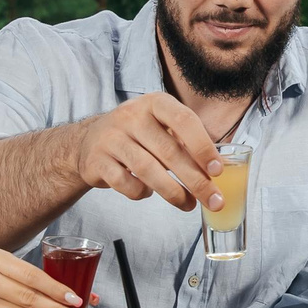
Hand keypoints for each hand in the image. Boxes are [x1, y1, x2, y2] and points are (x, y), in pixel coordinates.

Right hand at [73, 92, 225, 210]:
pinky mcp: (97, 161)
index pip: (184, 120)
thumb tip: (217, 169)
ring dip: (173, 192)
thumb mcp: (160, 125)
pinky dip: (142, 193)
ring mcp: (112, 138)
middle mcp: (132, 116)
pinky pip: (126, 183)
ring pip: (148, 170)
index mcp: (155, 103)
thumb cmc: (137, 134)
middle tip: (213, 200)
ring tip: (188, 204)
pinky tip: (149, 193)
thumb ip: (186, 141)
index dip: (203, 146)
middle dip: (196, 180)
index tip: (217, 170)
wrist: (90, 141)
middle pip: (169, 151)